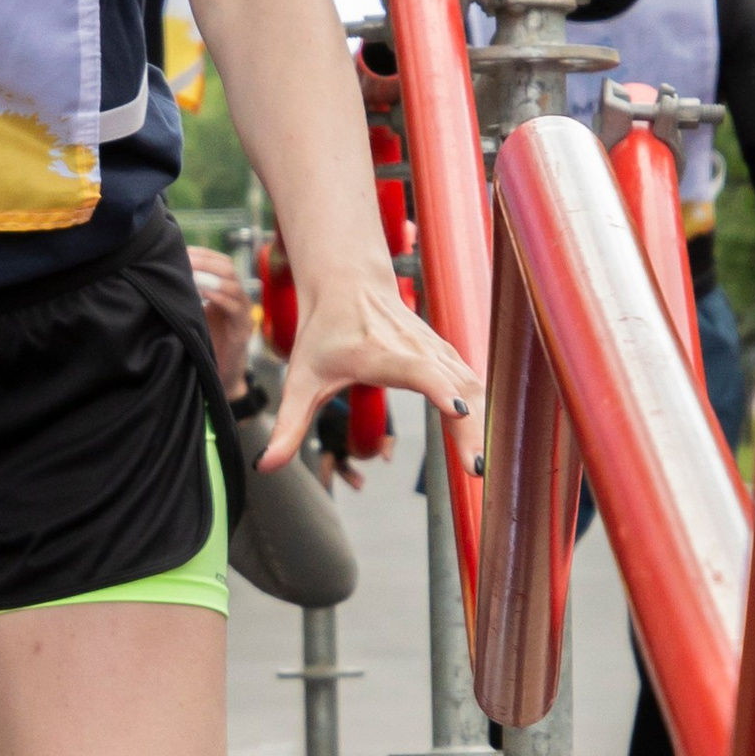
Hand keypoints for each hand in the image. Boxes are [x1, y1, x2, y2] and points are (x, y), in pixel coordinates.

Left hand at [187, 245, 252, 400]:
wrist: (218, 379)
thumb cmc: (203, 346)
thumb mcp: (195, 315)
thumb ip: (187, 296)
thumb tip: (163, 275)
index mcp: (227, 292)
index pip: (220, 262)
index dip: (204, 253)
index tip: (182, 249)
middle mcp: (238, 299)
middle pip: (228, 267)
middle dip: (205, 260)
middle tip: (184, 257)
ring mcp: (243, 314)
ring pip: (233, 283)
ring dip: (210, 275)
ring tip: (190, 271)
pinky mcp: (243, 330)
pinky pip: (234, 306)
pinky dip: (218, 295)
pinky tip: (201, 291)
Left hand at [261, 278, 478, 473]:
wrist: (349, 285)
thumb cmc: (324, 333)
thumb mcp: (300, 380)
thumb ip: (287, 426)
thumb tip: (265, 465)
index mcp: (379, 352)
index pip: (417, 369)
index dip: (438, 388)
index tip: (457, 410)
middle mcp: (415, 348)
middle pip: (455, 385)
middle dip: (471, 426)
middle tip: (476, 470)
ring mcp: (436, 349)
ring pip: (472, 385)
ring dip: (485, 423)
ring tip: (485, 466)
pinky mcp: (447, 355)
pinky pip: (475, 383)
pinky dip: (486, 411)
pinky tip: (489, 443)